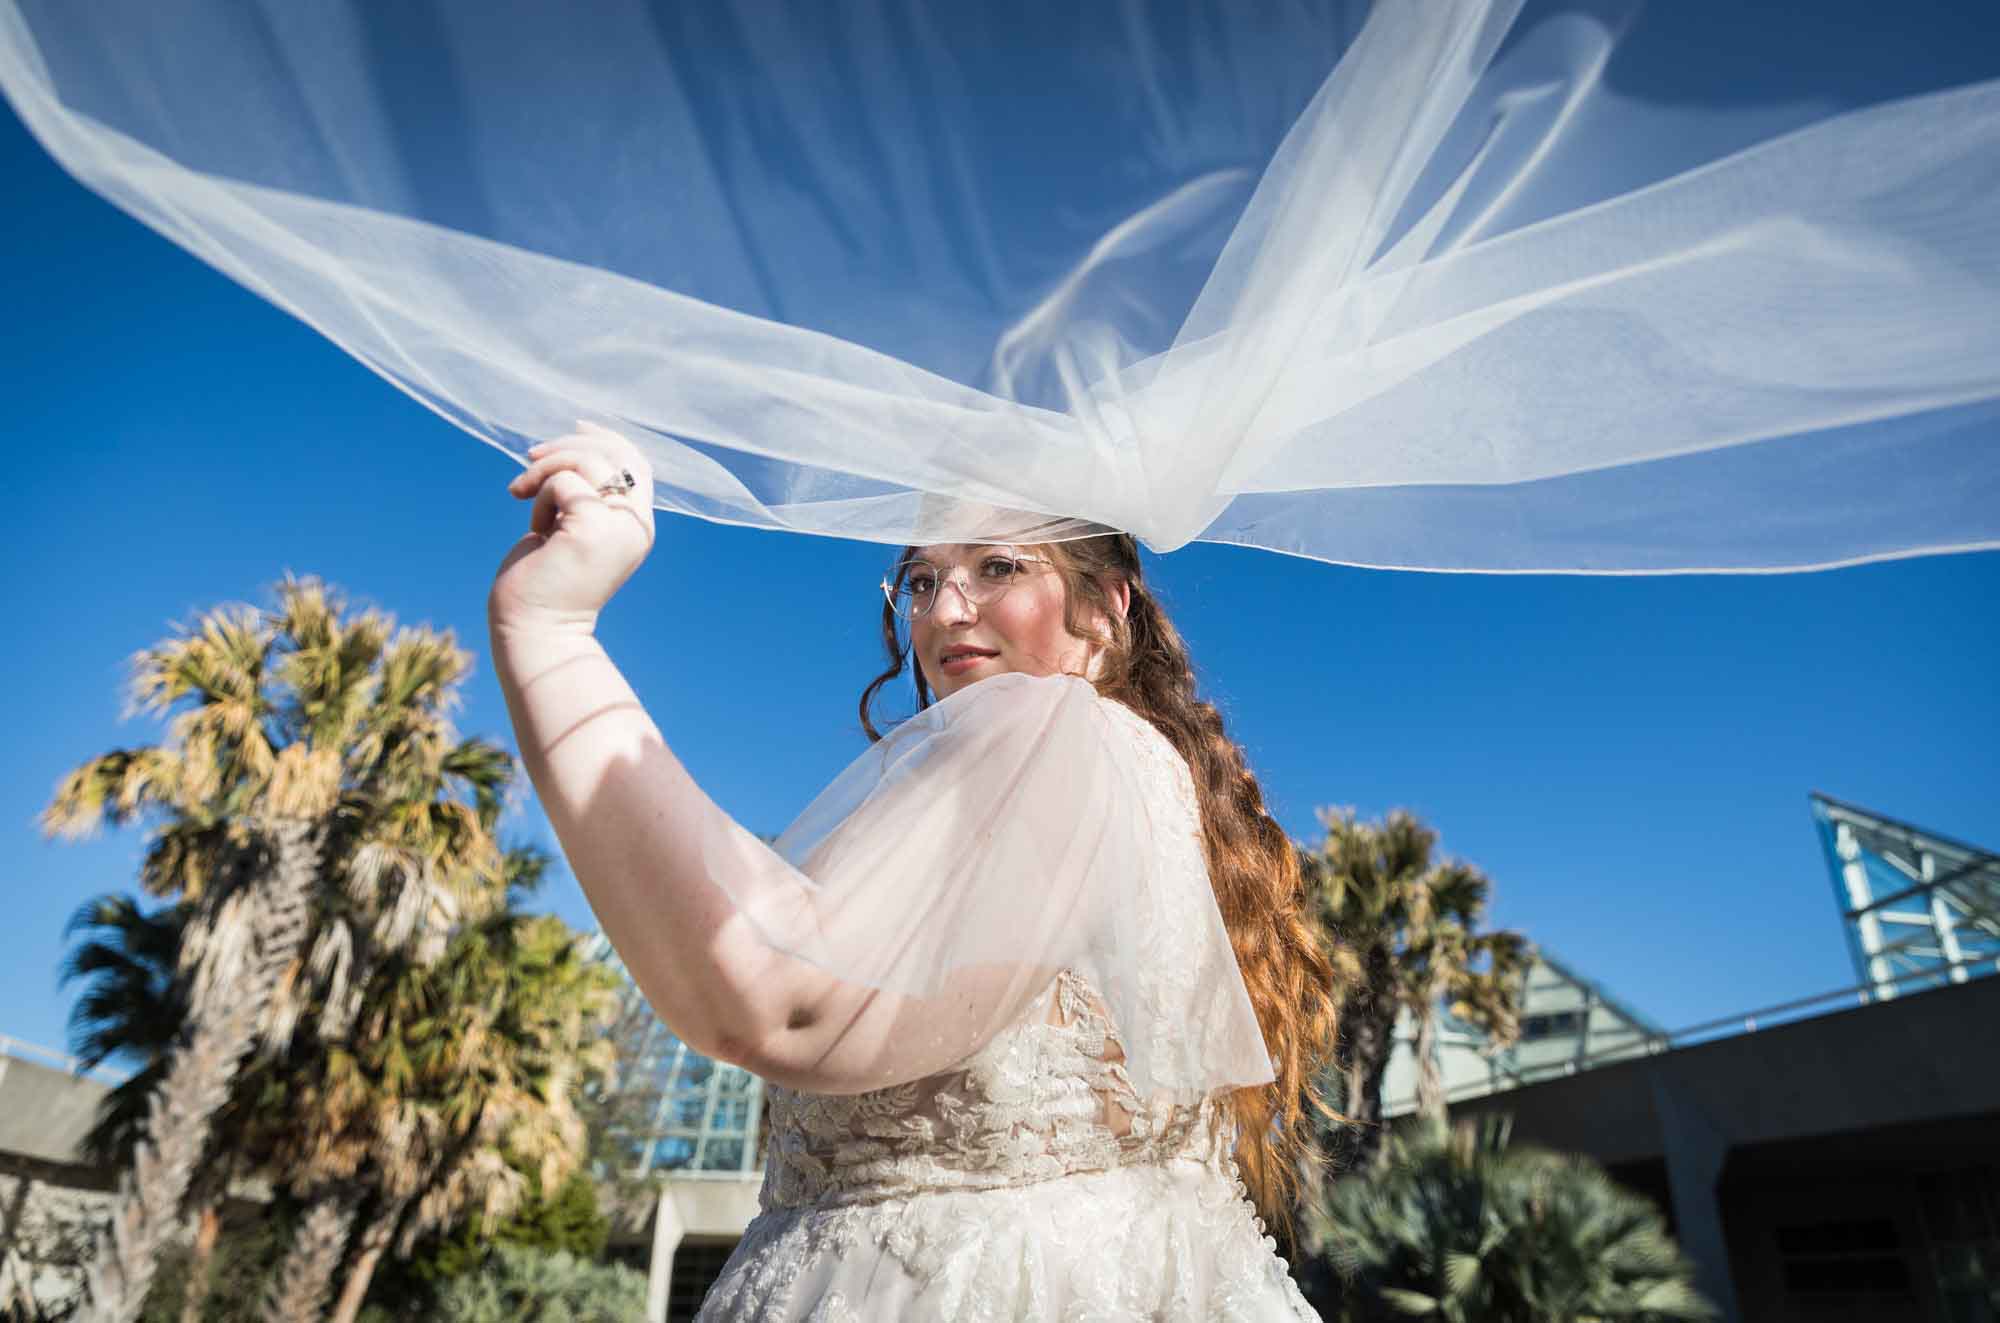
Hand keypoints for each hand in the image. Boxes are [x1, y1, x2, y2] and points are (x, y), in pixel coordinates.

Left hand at [490, 420, 656, 633]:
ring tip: (522, 494)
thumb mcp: (569, 531)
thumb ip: (581, 498)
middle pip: (615, 454)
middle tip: (529, 458)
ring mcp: (616, 528)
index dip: (609, 438)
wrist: (535, 630)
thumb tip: (565, 450)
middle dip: (568, 445)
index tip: (576, 425)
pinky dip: (539, 494)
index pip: (637, 465)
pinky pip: (563, 482)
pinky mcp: (590, 529)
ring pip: (587, 461)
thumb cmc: (543, 585)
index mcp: (635, 528)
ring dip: (546, 470)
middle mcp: (635, 527)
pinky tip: (533, 527)